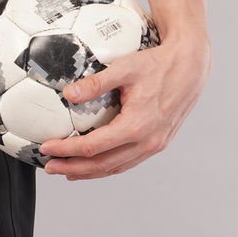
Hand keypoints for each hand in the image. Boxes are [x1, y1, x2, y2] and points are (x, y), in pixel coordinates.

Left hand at [38, 32, 210, 178]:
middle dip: (73, 168)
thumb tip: (69, 94)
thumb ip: (96, 83)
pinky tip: (94, 165)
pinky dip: (108, 167)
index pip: (93, 146)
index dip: (67, 150)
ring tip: (66, 172)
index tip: (47, 148)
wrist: (190, 67)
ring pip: (116, 167)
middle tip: (50, 167)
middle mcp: (147, 141)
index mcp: (137, 125)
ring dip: (89, 172)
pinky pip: (128, 162)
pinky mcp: (158, 143)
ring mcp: (154, 145)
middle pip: (102, 164)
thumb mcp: (125, 68)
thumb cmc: (159, 64)